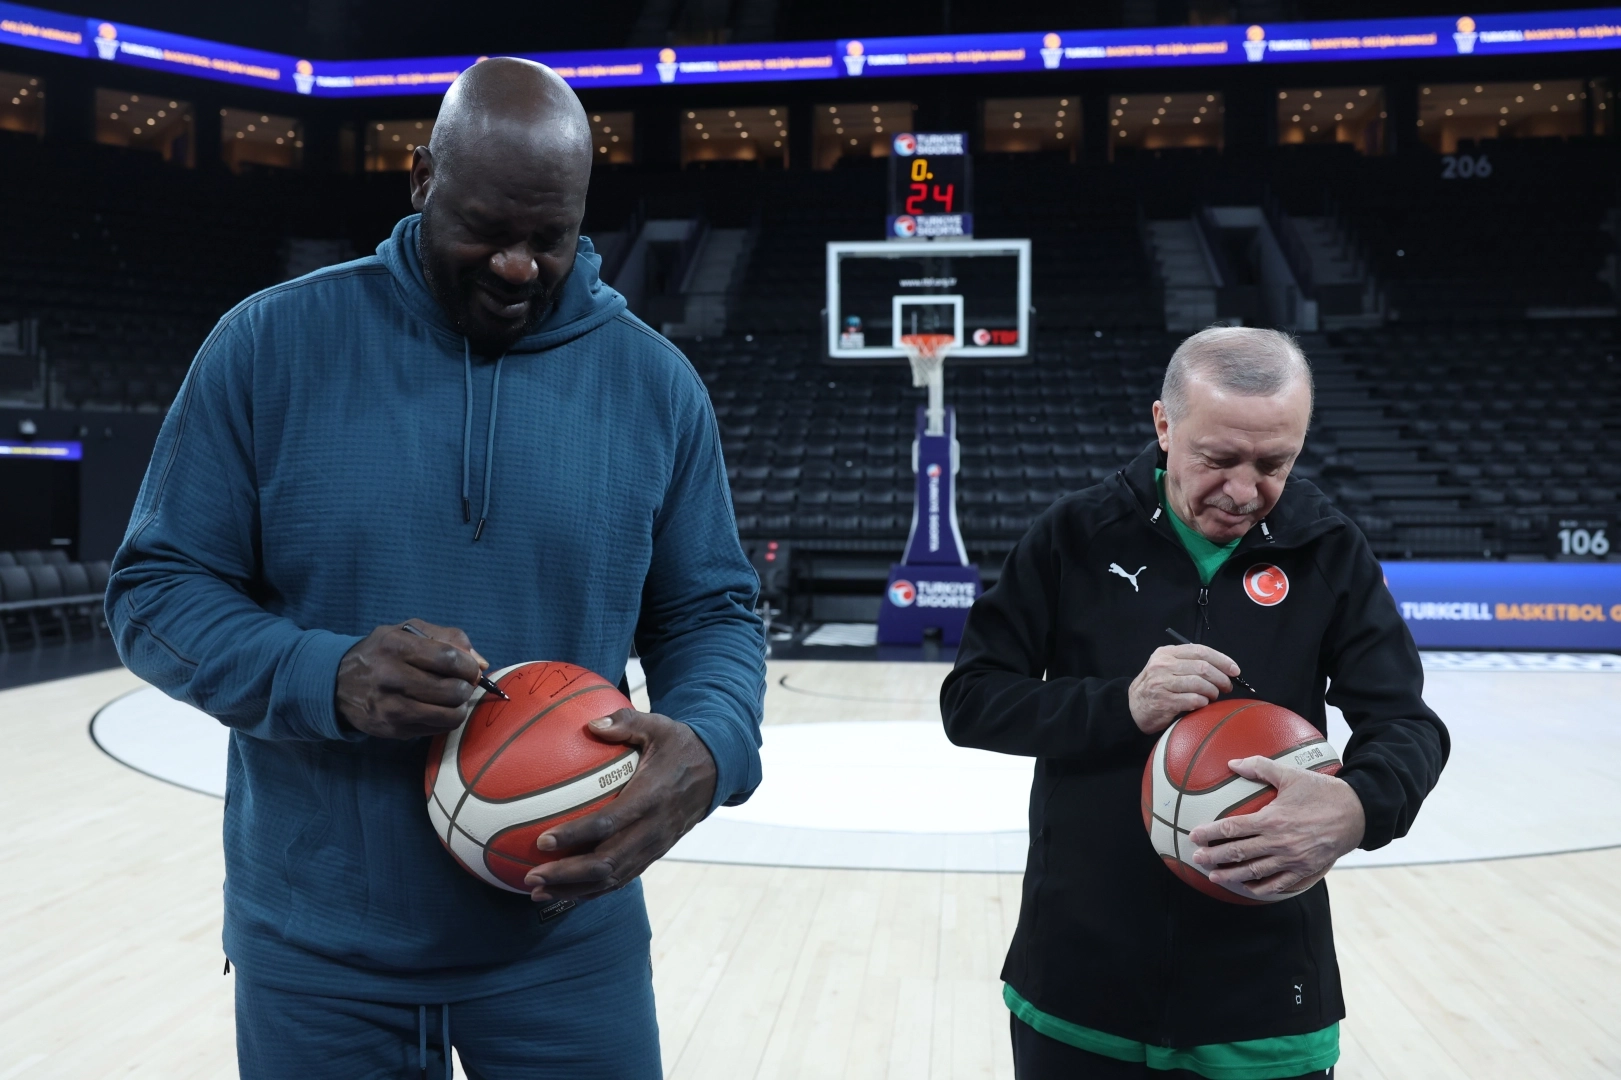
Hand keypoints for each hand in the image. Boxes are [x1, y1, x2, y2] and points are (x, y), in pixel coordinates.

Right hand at [335, 620, 489, 738]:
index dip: (469, 665)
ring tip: (450, 697)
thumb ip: (448, 638)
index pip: (450, 658)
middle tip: (459, 683)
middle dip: (466, 687)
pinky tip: (435, 708)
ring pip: (450, 715)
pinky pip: (438, 729)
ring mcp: (391, 707)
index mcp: (396, 646)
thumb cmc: (382, 653)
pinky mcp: (394, 729)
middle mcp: (391, 677)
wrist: (337, 683)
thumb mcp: (408, 631)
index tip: (468, 668)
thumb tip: (480, 663)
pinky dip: (444, 719)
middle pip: (454, 690)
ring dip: (459, 706)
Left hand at [524, 709, 716, 903]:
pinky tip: (564, 892)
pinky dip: (591, 891)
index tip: (543, 840)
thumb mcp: (659, 726)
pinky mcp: (653, 855)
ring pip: (612, 879)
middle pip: (607, 863)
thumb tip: (590, 724)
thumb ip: (626, 722)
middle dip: (568, 874)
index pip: (610, 823)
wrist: (717, 772)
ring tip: (538, 890)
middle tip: (532, 875)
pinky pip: (622, 880)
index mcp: (651, 797)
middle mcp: (653, 829)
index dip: (576, 835)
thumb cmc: (680, 746)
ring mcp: (654, 846)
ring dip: (574, 889)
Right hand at [1128, 644, 1240, 733]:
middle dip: (1221, 678)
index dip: (1222, 660)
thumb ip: (1187, 663)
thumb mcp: (1166, 667)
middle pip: (1203, 667)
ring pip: (1199, 683)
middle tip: (1227, 687)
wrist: (1133, 707)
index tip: (1235, 670)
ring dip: (1212, 692)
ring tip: (1213, 697)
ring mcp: (1162, 683)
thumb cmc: (1156, 687)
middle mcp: (1163, 665)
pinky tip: (1202, 704)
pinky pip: (1193, 700)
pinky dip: (1203, 702)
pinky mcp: (1164, 701)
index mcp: (1166, 653)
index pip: (1200, 651)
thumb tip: (1222, 668)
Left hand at [1188, 755, 1365, 901]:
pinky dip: (1261, 888)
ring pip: (1254, 872)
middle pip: (1238, 853)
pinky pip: (1279, 884)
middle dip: (1214, 857)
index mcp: (1272, 819)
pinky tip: (1249, 887)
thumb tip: (1232, 763)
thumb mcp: (1290, 775)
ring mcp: (1292, 859)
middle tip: (1197, 859)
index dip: (1210, 834)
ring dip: (1231, 875)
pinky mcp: (1305, 870)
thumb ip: (1259, 767)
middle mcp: (1278, 842)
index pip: (1232, 828)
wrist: (1357, 813)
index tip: (1194, 836)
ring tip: (1214, 877)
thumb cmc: (1322, 792)